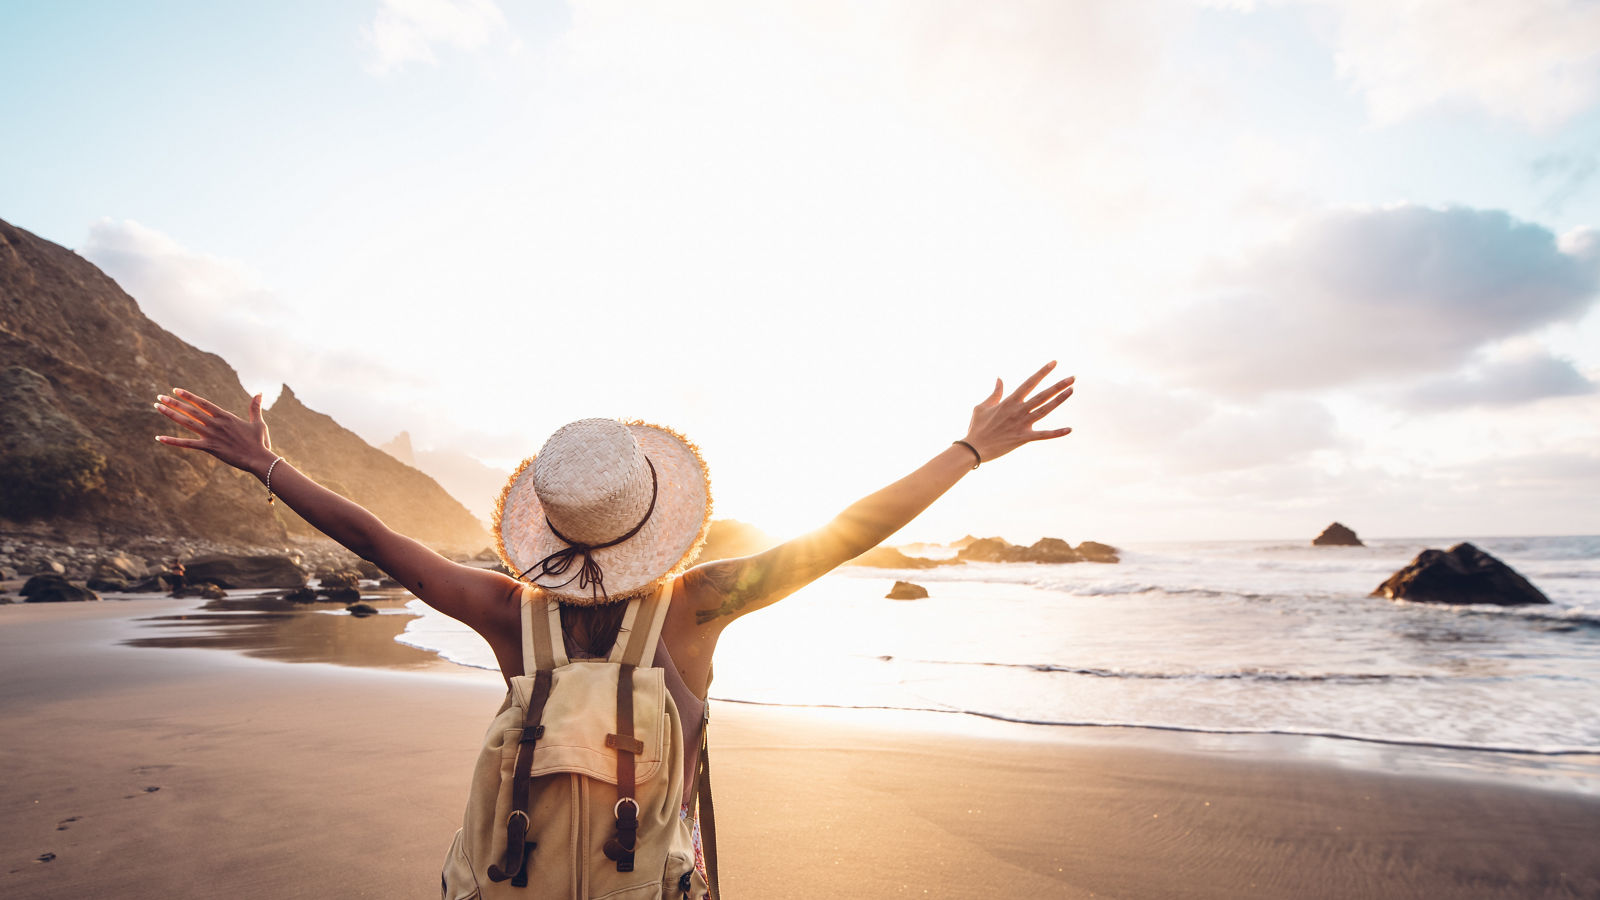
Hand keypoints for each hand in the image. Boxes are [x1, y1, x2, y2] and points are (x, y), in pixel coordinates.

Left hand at [154, 389, 277, 475]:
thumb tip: (260, 393)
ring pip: (187, 422)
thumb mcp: (258, 422)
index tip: (176, 390)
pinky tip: (159, 438)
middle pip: (191, 410)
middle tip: (160, 396)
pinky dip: (173, 441)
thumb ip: (255, 408)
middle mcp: (216, 424)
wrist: (258, 458)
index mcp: (225, 416)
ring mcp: (211, 435)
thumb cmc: (259, 441)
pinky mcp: (210, 448)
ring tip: (157, 407)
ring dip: (171, 414)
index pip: (203, 403)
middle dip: (174, 402)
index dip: (189, 396)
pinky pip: (187, 444)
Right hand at [962, 361, 1073, 463]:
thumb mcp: (983, 406)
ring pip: (1045, 409)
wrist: (974, 448)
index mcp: (1010, 401)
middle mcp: (1018, 410)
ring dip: (1060, 400)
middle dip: (1058, 385)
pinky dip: (1057, 433)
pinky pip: (1043, 435)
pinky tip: (1069, 429)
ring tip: (1071, 390)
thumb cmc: (977, 427)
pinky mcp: (1024, 438)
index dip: (1042, 372)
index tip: (1054, 363)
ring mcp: (1022, 424)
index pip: (1029, 383)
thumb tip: (999, 378)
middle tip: (1073, 377)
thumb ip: (995, 393)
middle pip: (1042, 395)